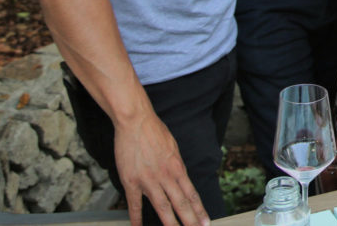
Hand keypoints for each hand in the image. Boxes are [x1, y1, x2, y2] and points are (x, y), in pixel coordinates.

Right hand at [113, 110, 208, 225]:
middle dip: (190, 220)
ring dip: (170, 223)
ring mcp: (149, 180)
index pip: (191, 193)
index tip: (205, 222)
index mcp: (178, 167)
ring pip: (162, 207)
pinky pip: (134, 204)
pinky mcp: (131, 181)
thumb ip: (176, 166)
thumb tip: (181, 179)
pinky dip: (136, 217)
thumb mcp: (173, 148)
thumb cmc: (155, 132)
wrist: (136, 122)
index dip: (199, 210)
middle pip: (181, 203)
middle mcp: (166, 176)